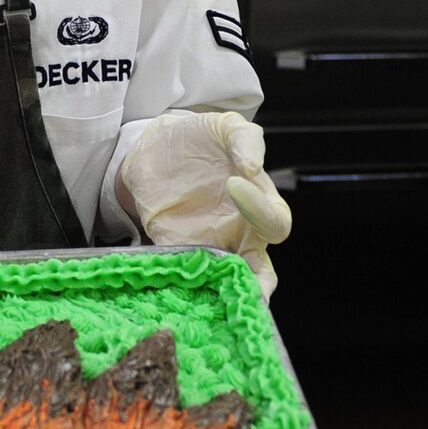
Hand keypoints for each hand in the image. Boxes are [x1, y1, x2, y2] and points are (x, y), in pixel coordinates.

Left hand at [117, 111, 291, 298]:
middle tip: (253, 292)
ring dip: (222, 293)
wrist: (152, 147)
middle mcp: (238, 233)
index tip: (233, 182)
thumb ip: (245, 140)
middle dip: (260, 285)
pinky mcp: (175, 251)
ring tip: (216, 302)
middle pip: (261, 272)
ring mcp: (207, 246)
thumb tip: (252, 168)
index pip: (275, 222)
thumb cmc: (198, 139)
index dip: (259, 208)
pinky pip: (185, 276)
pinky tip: (178, 290)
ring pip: (225, 283)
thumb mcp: (224, 126)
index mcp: (259, 205)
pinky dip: (184, 286)